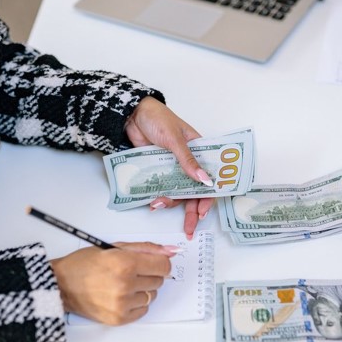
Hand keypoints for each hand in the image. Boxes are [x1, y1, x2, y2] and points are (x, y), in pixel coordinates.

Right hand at [50, 241, 174, 325]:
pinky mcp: (119, 319)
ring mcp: (122, 304)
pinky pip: (143, 310)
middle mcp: (125, 285)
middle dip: (149, 274)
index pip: (163, 266)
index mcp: (125, 263)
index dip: (159, 262)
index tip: (152, 262)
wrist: (61, 285)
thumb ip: (145, 248)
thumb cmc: (84, 264)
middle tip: (130, 271)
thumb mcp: (114, 247)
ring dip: (142, 289)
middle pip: (159, 281)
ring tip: (123, 284)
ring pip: (152, 296)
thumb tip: (170, 251)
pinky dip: (136, 303)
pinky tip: (121, 295)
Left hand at [125, 97, 214, 238]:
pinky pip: (162, 187)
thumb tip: (204, 180)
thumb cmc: (157, 117)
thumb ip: (188, 160)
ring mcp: (172, 166)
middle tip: (190, 227)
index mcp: (199, 149)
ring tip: (159, 204)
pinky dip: (159, 195)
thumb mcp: (174, 139)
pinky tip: (154, 201)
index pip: (210, 176)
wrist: (131, 114)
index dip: (209, 195)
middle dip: (193, 210)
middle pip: (194, 190)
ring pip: (177, 191)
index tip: (203, 211)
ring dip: (171, 202)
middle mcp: (188, 160)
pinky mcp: (157, 169)